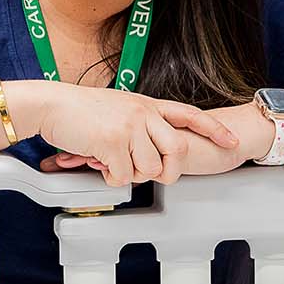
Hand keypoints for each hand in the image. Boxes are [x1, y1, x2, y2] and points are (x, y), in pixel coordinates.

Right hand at [15, 81, 238, 186]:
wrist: (52, 104)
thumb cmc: (80, 110)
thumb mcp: (119, 108)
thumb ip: (140, 123)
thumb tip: (151, 152)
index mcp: (147, 104)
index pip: (190, 115)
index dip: (213, 130)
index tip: (231, 141)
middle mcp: (143, 113)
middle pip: (177, 150)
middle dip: (168, 171)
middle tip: (154, 174)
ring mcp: (129, 127)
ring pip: (149, 168)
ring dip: (131, 174)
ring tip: (115, 163)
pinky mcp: (112, 142)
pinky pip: (123, 176)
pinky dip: (112, 178)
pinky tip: (101, 164)